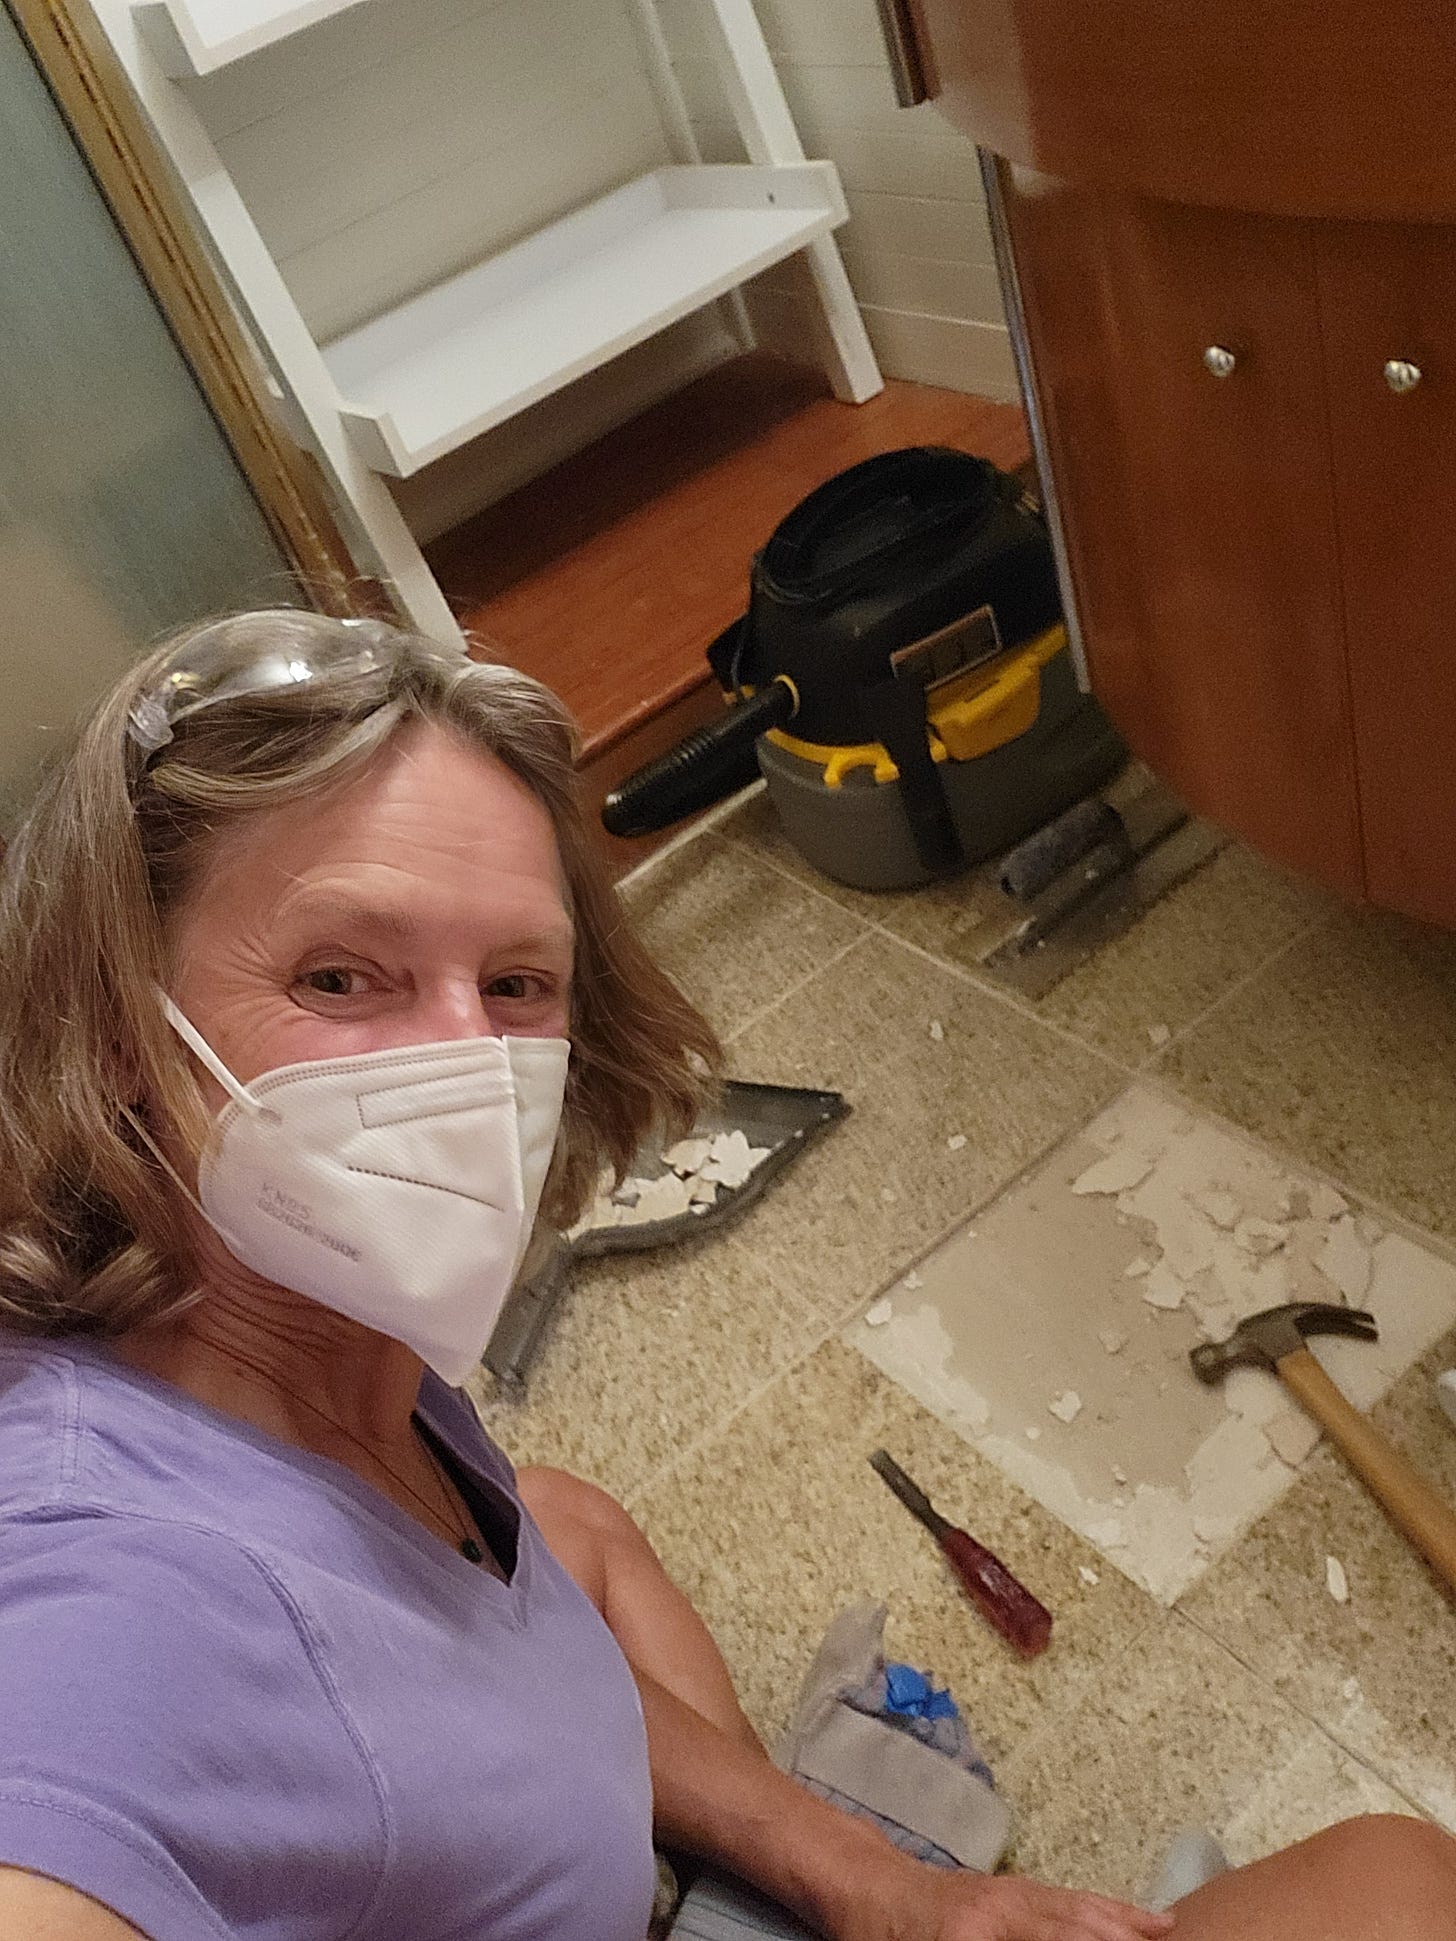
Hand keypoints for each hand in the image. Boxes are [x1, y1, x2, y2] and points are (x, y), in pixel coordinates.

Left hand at [837, 1859, 1176, 1940]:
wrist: (869, 1887)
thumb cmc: (884, 1939)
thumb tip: (1048, 1933)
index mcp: (976, 1933)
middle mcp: (1005, 1908)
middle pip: (1077, 1931)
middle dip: (1120, 1940)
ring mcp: (1015, 1893)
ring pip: (1084, 1913)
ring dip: (1130, 1930)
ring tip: (1170, 1935)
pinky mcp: (1019, 1889)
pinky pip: (1076, 1900)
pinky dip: (1115, 1911)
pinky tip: (1147, 1920)